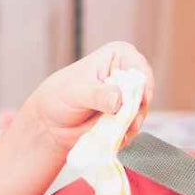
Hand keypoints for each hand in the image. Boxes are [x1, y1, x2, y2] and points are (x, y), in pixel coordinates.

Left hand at [23, 41, 154, 154]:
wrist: (49, 123)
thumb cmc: (58, 98)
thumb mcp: (75, 92)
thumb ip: (97, 94)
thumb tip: (118, 99)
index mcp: (119, 56)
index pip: (140, 69)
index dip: (140, 86)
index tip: (132, 102)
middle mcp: (128, 75)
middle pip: (145, 93)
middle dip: (134, 110)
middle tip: (120, 121)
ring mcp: (129, 99)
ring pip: (140, 113)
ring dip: (127, 125)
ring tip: (109, 130)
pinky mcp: (126, 118)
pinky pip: (132, 129)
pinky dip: (123, 135)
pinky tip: (109, 138)